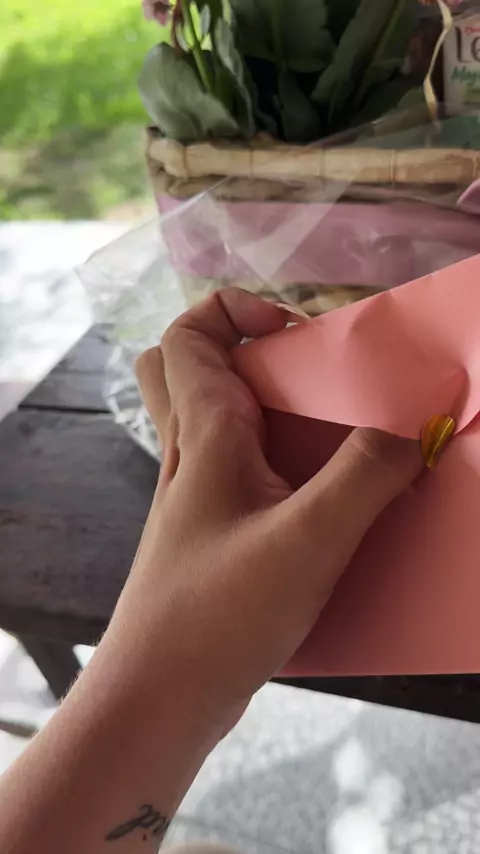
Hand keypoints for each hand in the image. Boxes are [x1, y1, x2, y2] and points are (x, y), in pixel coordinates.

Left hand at [122, 288, 419, 728]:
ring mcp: (194, 496)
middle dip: (240, 351)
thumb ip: (364, 476)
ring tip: (326, 437)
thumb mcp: (308, 539)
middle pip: (185, 368)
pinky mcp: (208, 534)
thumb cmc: (220, 613)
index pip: (189, 335)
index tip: (296, 334)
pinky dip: (270, 464)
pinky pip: (232, 472)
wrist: (159, 697)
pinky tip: (316, 501)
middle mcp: (189, 454)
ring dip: (262, 411)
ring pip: (210, 421)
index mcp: (203, 433)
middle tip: (302, 377)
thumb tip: (408, 437)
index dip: (236, 311)